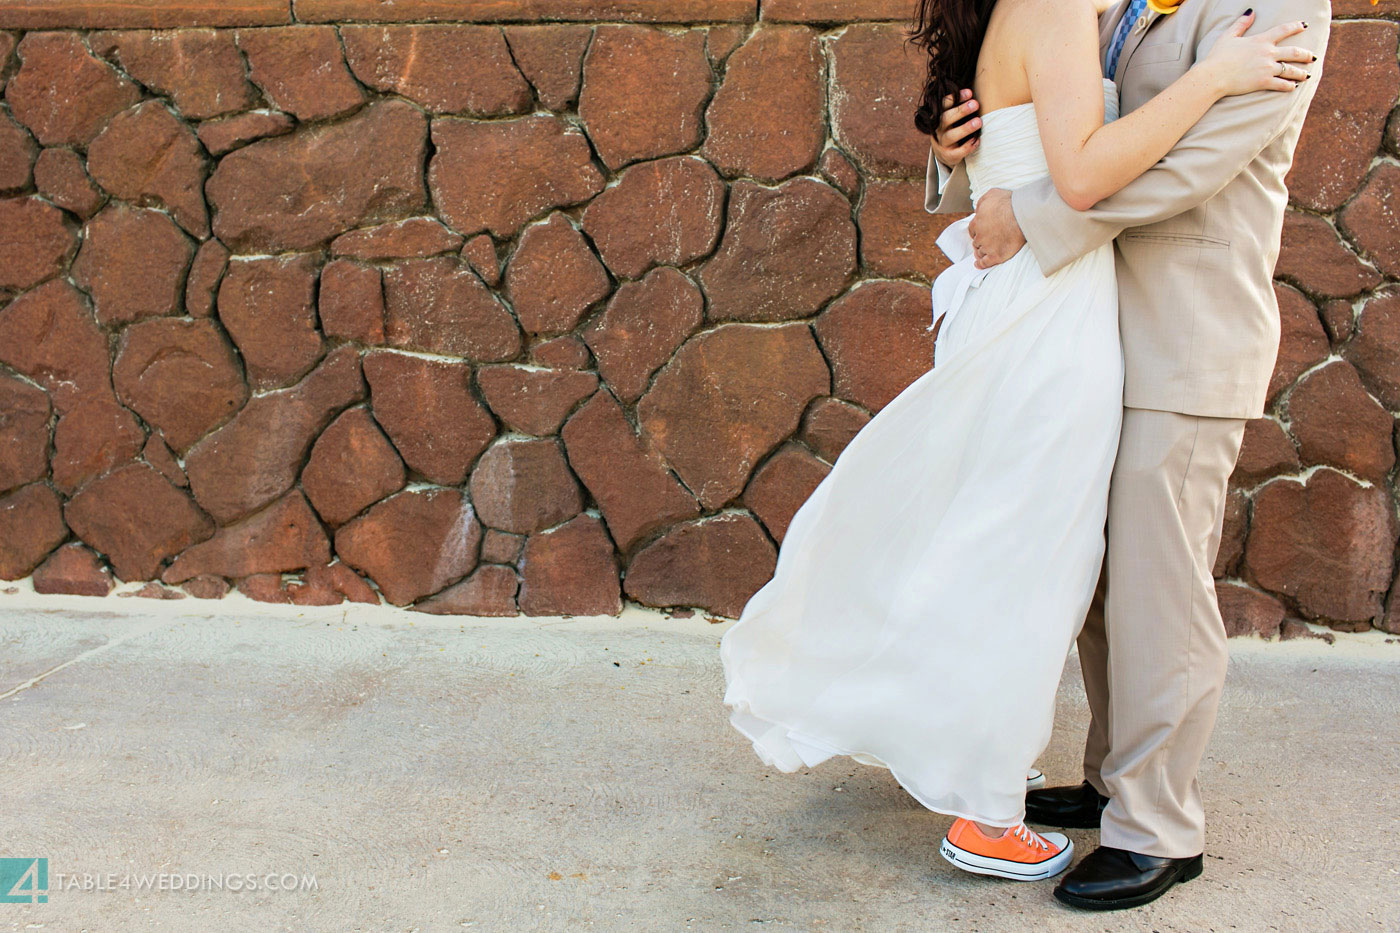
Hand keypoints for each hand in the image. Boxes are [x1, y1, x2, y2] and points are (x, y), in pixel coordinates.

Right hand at [932, 89, 981, 166]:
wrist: (945, 151)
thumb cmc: (956, 127)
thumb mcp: (956, 115)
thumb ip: (964, 104)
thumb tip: (985, 86)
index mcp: (941, 115)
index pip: (945, 104)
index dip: (955, 98)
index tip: (970, 92)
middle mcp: (940, 128)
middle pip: (946, 118)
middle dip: (961, 111)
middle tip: (975, 104)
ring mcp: (943, 142)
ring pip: (951, 135)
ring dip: (965, 128)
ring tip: (978, 122)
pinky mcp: (949, 155)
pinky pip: (957, 152)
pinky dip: (967, 147)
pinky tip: (977, 141)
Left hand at [968, 189, 1024, 269]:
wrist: (1022, 215)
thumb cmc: (1009, 203)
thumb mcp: (992, 195)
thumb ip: (982, 202)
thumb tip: (978, 209)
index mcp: (977, 222)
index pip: (972, 229)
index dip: (977, 231)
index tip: (981, 232)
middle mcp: (980, 235)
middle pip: (976, 241)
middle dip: (980, 241)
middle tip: (985, 241)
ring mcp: (987, 246)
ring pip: (980, 252)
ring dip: (981, 251)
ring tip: (983, 253)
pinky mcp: (996, 256)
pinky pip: (984, 263)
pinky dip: (980, 264)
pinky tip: (978, 264)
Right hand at [1198, 12, 1314, 95]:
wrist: (1213, 76)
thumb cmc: (1218, 56)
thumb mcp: (1228, 36)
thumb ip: (1241, 24)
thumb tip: (1251, 11)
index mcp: (1261, 40)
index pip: (1284, 30)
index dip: (1296, 26)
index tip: (1304, 26)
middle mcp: (1268, 53)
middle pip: (1294, 52)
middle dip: (1306, 55)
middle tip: (1312, 57)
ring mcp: (1267, 68)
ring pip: (1291, 70)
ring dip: (1301, 73)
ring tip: (1307, 75)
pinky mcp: (1263, 82)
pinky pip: (1282, 84)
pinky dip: (1289, 86)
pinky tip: (1293, 87)